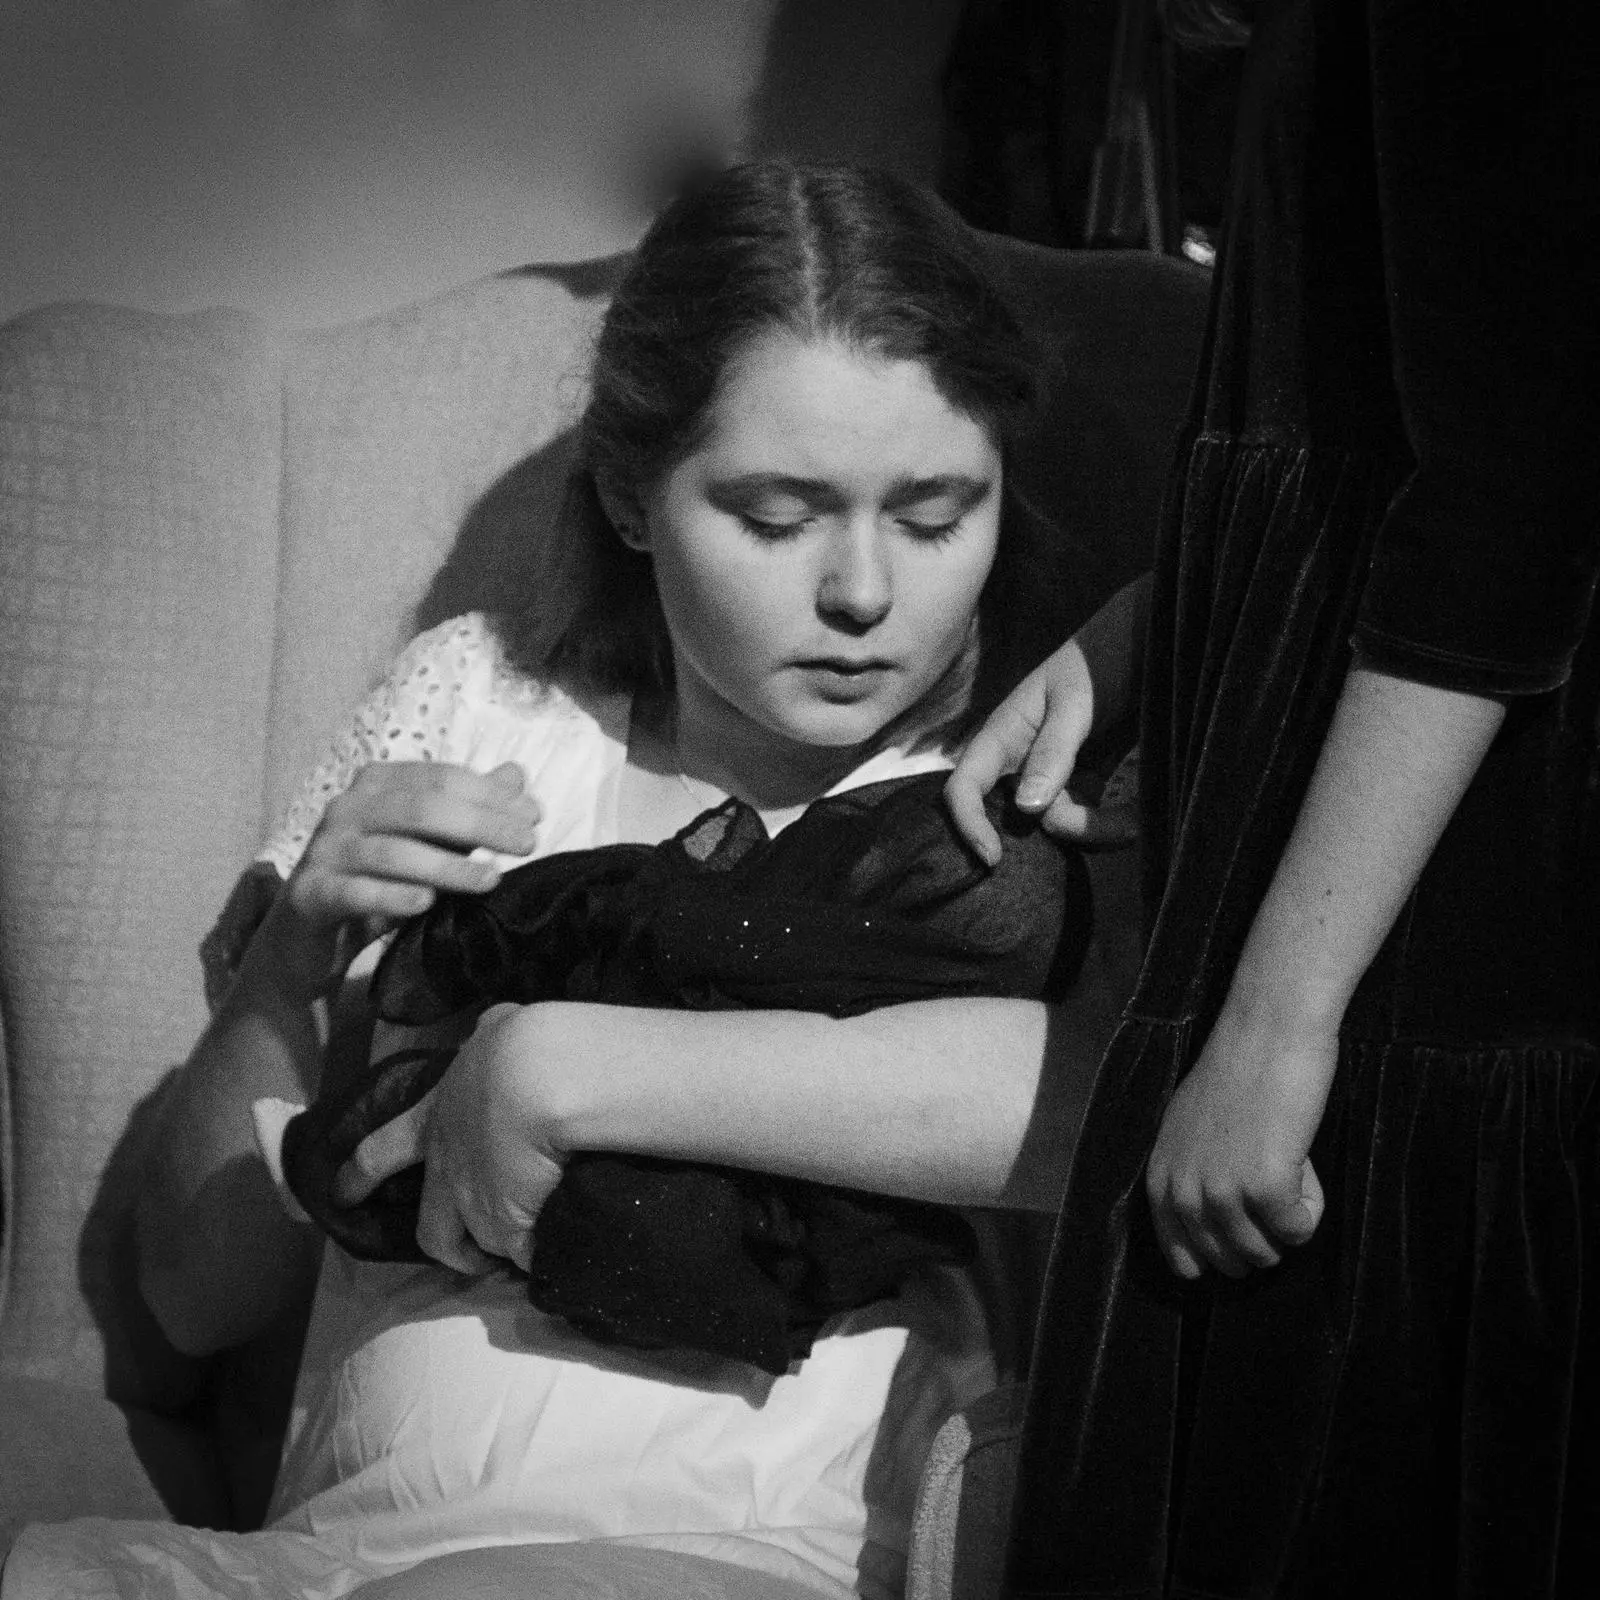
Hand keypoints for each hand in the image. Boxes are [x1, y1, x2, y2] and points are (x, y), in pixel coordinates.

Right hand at [261, 760, 540, 999]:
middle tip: (526, 844)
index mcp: (377, 785)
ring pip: (392, 852)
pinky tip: (426, 905)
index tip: (534, 815)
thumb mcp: (427, 840)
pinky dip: (393, 897)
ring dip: (448, 866)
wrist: (310, 933)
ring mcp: (325, 850)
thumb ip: (468, 808)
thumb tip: (516, 776)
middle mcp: (347, 808)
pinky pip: (354, 893)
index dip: (490, 794)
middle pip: (421, 808)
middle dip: (480, 823)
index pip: (440, 778)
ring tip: (491, 880)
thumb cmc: (378, 877)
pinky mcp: (311, 893)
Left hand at [333, 1004, 566, 1274]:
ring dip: (503, 1249)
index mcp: (434, 1119)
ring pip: (483, 1247)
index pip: (381, 1151)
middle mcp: (447, 1172)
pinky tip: (561, 1249)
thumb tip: (496, 1023)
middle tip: (469, 1259)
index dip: (358, 1176)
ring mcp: (476, 1207)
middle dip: (450, 1250)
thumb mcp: (498, 1028)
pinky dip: (541, 1255)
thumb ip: (490, 1031)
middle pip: (433, 1231)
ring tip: (533, 1247)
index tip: (341, 1195)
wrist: (540, 1080)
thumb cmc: (515, 1045)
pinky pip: (528, 1255)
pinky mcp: (512, 1230)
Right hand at [945, 639, 1127, 864]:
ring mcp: (1057, 770)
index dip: (969, 823)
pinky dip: (1113, 822)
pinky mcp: (1089, 776)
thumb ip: (1053, 751)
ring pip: (1061, 821)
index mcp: (1006, 734)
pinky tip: (1141, 816)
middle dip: (1066, 829)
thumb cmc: (1102, 657)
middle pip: (1022, 816)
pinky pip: (1090, 814)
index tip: (994, 858)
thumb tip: (1028, 809)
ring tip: (1137, 821)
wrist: (1152, 640)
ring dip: (1096, 829)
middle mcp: (1025, 758)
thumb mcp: (1076, 701)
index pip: (966, 786)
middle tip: (1118, 827)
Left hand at [1145, 999, 1334, 1278]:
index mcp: (1161, 1179)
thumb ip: (1192, 1174)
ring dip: (1288, 1224)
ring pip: (1265, 1253)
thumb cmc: (1237, 1073)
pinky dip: (1311, 1211)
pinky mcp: (1265, 1187)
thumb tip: (1214, 1222)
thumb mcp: (1189, 1128)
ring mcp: (1223, 1192)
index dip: (1214, 1258)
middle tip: (1277, 1193)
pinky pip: (1298, 1231)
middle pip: (1229, 1261)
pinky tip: (1306, 1170)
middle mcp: (1185, 1192)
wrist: (1266, 1033)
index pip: (1180, 1254)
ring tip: (1291, 1173)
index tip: (1240, 1248)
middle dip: (1261, 1240)